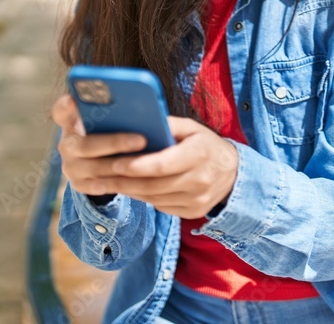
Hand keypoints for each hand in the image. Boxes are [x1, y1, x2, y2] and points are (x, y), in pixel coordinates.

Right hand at [51, 93, 144, 197]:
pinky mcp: (79, 183)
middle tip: (142, 140)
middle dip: (115, 143)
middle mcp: (67, 143)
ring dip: (122, 165)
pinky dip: (119, 182)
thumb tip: (143, 107)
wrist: (100, 158)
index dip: (66, 107)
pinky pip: (99, 186)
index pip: (61, 111)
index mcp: (71, 121)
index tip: (74, 100)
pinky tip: (137, 178)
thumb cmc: (109, 129)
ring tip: (146, 162)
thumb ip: (114, 112)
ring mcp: (70, 165)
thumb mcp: (106, 119)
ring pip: (95, 168)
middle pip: (86, 145)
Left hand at [108, 116, 238, 219]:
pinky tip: (132, 190)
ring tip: (109, 184)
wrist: (234, 173)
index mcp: (199, 154)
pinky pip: (162, 207)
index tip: (114, 163)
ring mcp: (198, 199)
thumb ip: (168, 125)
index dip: (136, 166)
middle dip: (123, 182)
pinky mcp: (194, 212)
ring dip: (130, 192)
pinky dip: (145, 198)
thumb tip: (139, 122)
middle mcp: (200, 180)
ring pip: (155, 198)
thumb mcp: (192, 128)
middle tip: (99, 177)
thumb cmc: (206, 145)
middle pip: (154, 185)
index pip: (162, 165)